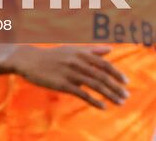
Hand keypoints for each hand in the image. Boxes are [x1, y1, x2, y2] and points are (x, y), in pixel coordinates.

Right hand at [11, 45, 127, 108]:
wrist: (29, 60)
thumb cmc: (53, 56)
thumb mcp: (72, 50)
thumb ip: (92, 51)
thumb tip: (110, 49)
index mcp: (80, 53)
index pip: (103, 64)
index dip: (116, 73)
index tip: (126, 82)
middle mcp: (77, 62)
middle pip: (101, 76)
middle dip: (116, 87)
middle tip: (126, 96)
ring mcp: (69, 73)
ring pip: (94, 85)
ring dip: (109, 95)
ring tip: (119, 103)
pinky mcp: (62, 84)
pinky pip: (82, 94)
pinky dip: (94, 101)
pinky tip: (103, 106)